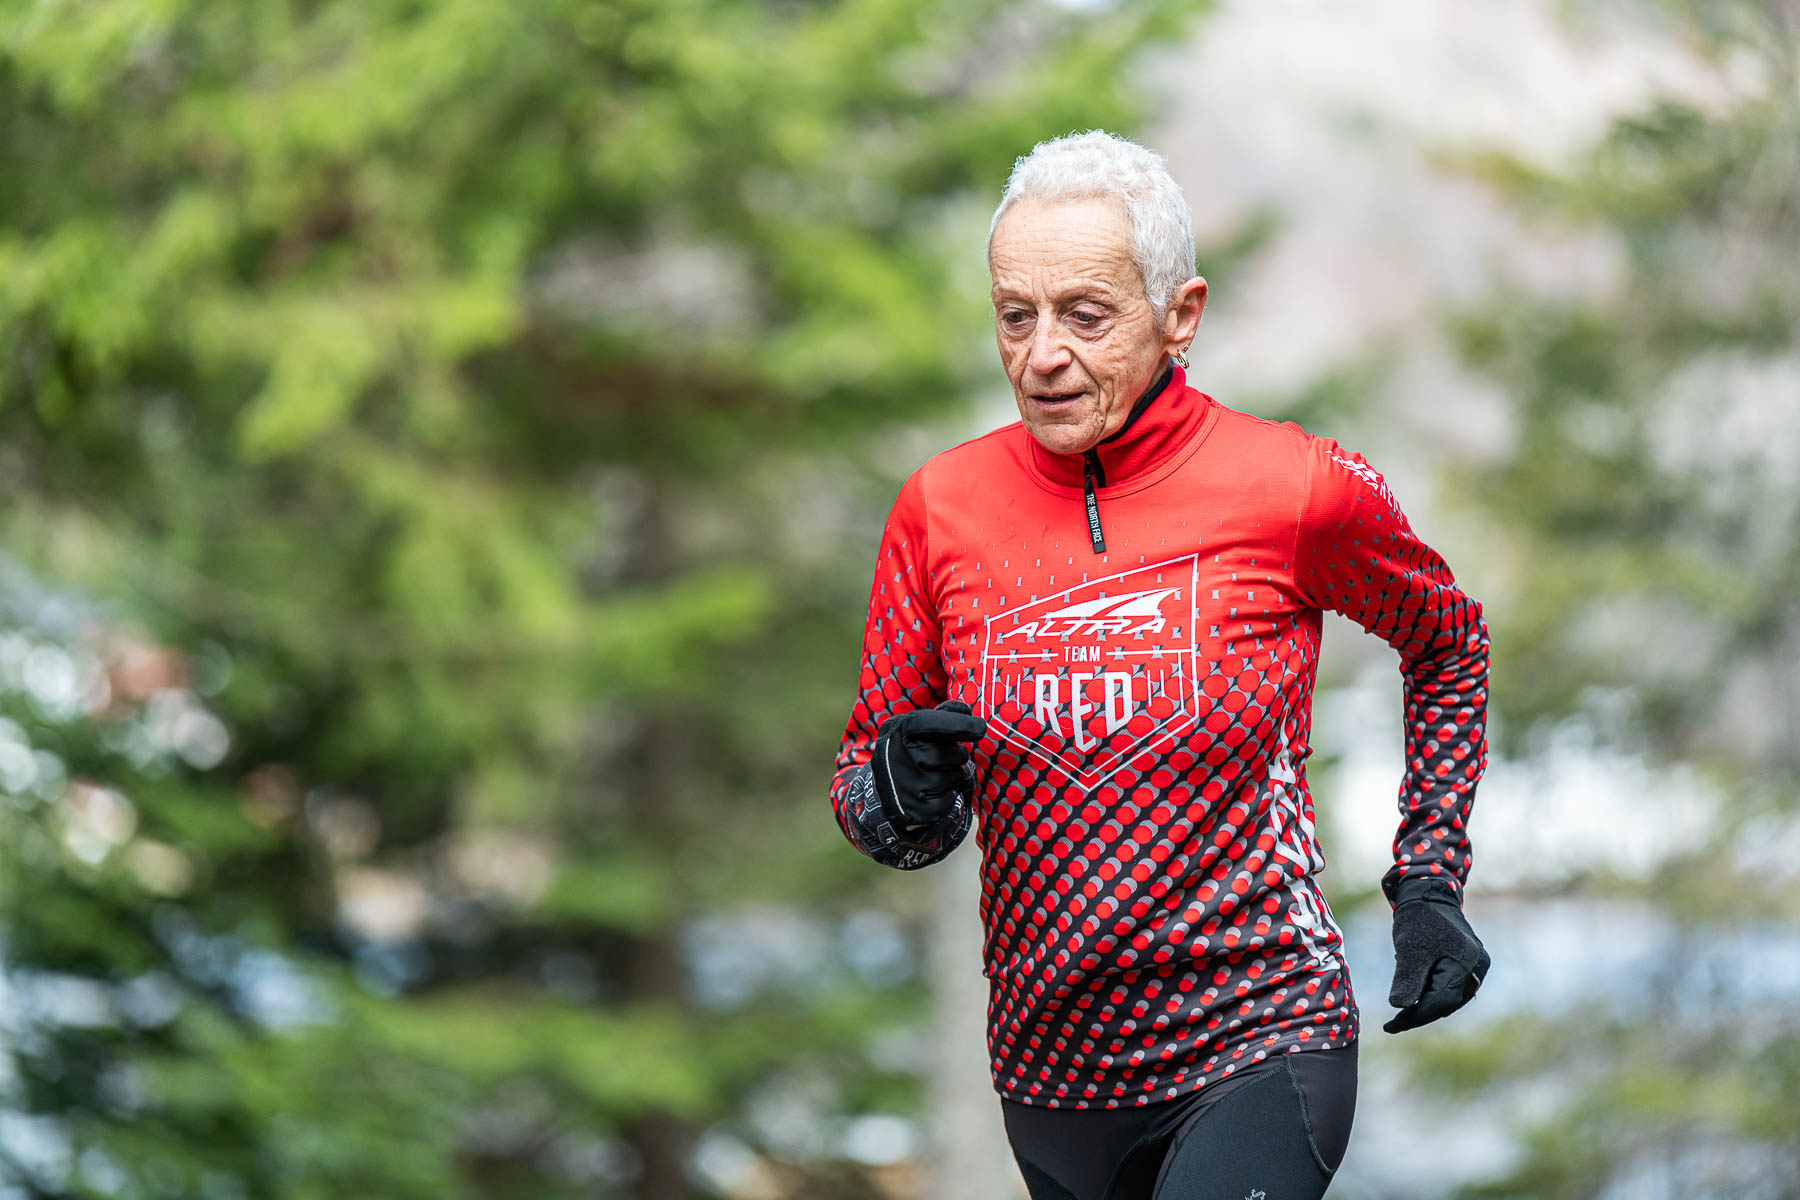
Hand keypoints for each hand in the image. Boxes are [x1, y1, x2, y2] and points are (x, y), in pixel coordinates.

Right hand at [871, 700, 987, 830]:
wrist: (885, 795)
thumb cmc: (909, 754)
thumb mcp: (914, 729)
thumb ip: (940, 716)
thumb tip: (967, 710)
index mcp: (898, 731)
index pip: (930, 723)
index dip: (959, 724)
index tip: (981, 727)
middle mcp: (899, 757)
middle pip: (951, 753)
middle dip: (957, 755)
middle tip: (943, 759)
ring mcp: (907, 785)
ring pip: (954, 776)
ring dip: (952, 776)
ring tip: (934, 776)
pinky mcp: (916, 809)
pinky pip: (950, 799)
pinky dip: (948, 796)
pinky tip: (932, 793)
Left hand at [1383, 878, 1489, 1033]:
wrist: (1430, 893)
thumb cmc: (1418, 919)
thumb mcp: (1409, 949)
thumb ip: (1407, 979)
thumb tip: (1400, 1008)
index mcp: (1466, 963)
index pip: (1439, 1002)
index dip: (1414, 1017)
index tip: (1391, 1027)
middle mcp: (1477, 968)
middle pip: (1446, 1003)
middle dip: (1419, 1014)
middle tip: (1394, 1024)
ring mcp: (1477, 966)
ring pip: (1450, 998)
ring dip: (1427, 1006)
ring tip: (1402, 1014)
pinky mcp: (1470, 965)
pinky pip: (1452, 987)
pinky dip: (1434, 995)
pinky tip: (1416, 998)